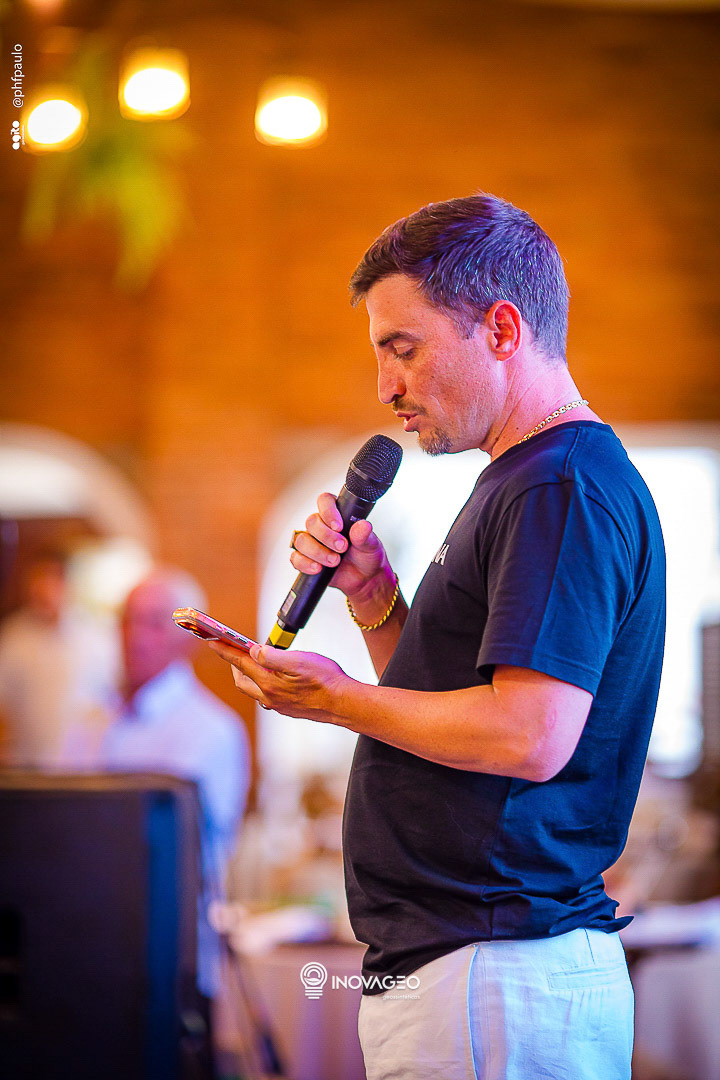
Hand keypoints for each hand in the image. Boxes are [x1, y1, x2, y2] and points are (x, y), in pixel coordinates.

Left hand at [207, 639, 350, 723]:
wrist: (344, 704)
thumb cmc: (325, 680)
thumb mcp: (299, 660)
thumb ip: (272, 656)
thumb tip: (253, 651)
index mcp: (269, 683)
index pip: (240, 663)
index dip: (225, 650)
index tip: (211, 640)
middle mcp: (269, 697)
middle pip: (242, 679)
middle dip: (234, 664)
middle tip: (233, 650)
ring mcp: (278, 705)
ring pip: (253, 689)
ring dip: (248, 675)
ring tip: (252, 661)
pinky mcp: (287, 709)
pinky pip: (266, 696)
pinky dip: (262, 684)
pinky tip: (273, 678)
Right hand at [291, 492, 390, 600]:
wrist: (364, 580)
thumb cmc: (366, 557)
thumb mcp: (371, 545)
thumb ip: (365, 535)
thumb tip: (363, 525)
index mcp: (337, 515)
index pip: (325, 501)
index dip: (328, 511)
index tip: (338, 527)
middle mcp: (321, 526)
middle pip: (311, 522)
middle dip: (326, 536)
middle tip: (342, 547)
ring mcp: (311, 542)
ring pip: (302, 540)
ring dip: (318, 551)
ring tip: (334, 561)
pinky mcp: (305, 559)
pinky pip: (296, 558)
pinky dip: (306, 563)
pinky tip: (318, 568)